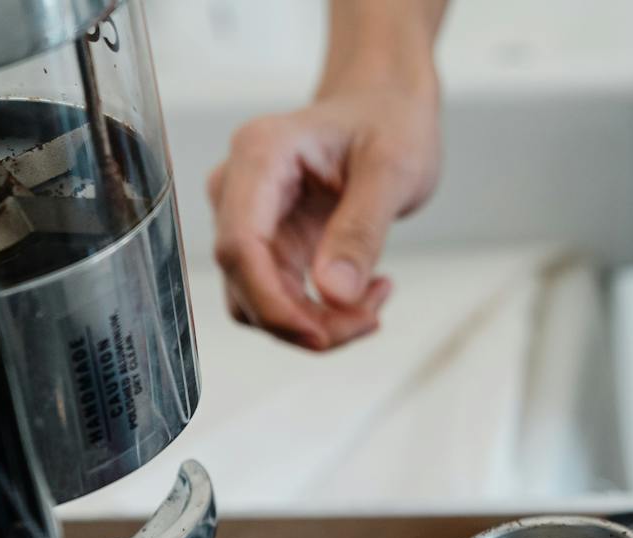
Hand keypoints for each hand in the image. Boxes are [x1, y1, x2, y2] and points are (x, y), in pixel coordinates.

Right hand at [208, 87, 437, 349]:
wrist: (384, 107)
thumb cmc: (389, 122)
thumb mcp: (393, 170)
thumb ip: (361, 231)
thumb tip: (333, 295)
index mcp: (260, 155)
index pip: (239, 245)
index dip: (272, 303)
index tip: (322, 335)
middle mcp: (239, 188)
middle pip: (246, 282)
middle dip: (305, 322)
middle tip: (371, 318)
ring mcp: (249, 219)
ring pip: (257, 302)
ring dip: (315, 324)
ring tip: (375, 300)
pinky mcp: (268, 246)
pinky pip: (279, 299)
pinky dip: (320, 315)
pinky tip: (365, 293)